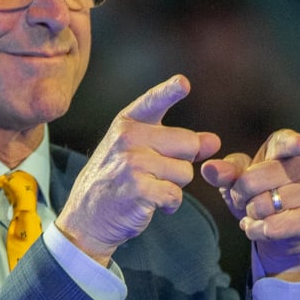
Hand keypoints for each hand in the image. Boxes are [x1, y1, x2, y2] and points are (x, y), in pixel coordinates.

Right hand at [56, 75, 220, 265]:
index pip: (153, 101)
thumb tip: (214, 141)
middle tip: (156, 174)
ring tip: (148, 189)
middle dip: (182, 163)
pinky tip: (150, 205)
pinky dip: (169, 205)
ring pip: (185, 173)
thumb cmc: (117, 181)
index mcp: (128, 124)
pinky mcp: (139, 189)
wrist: (86, 217)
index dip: (170, 91)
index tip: (183, 82)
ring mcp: (133, 163)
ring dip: (174, 187)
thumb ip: (176, 143)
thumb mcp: (140, 153)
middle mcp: (129, 138)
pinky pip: (176, 195)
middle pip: (189, 144)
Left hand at [201, 129, 299, 278]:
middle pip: (251, 181)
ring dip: (250, 215)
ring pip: (261, 206)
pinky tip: (262, 227)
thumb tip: (209, 169)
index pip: (287, 142)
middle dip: (239, 196)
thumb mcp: (238, 181)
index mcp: (285, 147)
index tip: (298, 145)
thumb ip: (224, 172)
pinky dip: (257, 231)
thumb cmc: (260, 196)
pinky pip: (272, 227)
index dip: (292, 143)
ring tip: (259, 213)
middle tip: (247, 200)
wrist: (283, 232)